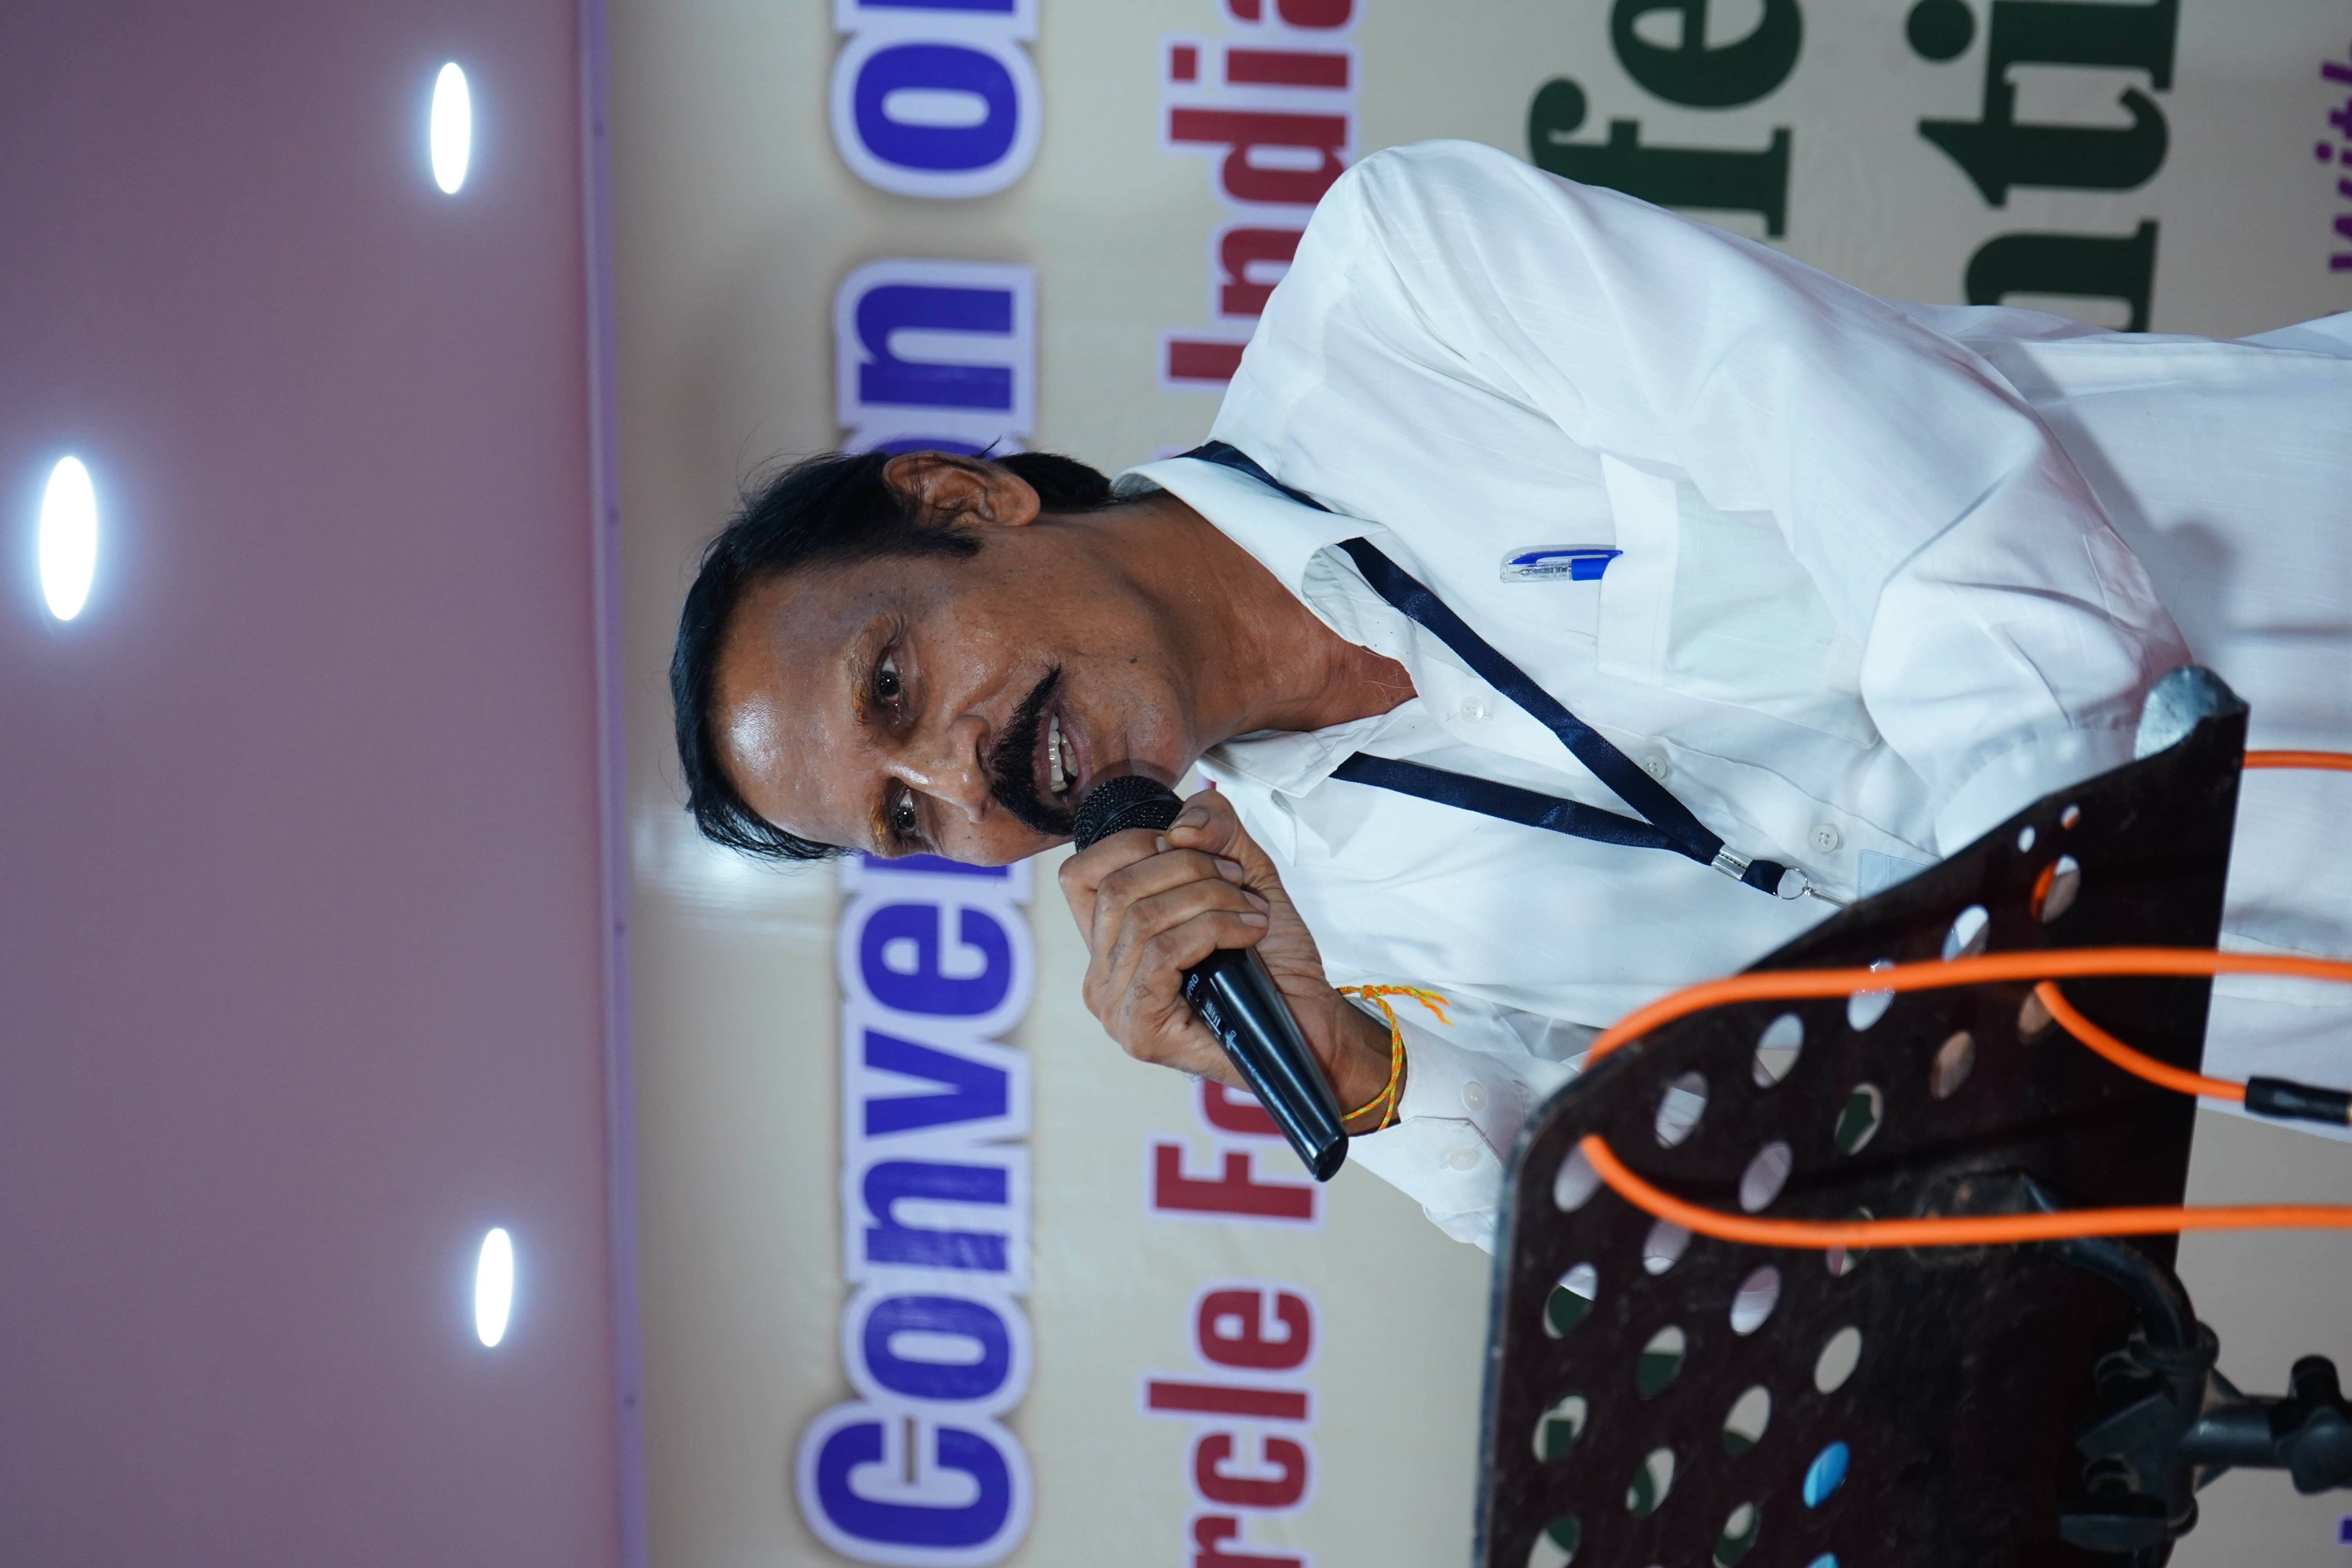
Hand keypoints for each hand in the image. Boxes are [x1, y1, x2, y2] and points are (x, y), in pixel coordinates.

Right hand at [1058, 786, 1397, 1122]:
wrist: (1308, 1022)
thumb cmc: (1273, 961)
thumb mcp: (1245, 874)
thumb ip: (1215, 830)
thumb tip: (1181, 826)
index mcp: (1110, 940)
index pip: (1080, 873)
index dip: (1134, 844)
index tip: (1194, 850)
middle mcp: (1101, 974)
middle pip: (1115, 887)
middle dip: (1187, 868)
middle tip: (1239, 883)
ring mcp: (1114, 1006)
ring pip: (1141, 918)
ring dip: (1209, 899)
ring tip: (1252, 912)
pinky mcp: (1139, 1028)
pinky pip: (1162, 953)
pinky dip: (1212, 930)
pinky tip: (1246, 935)